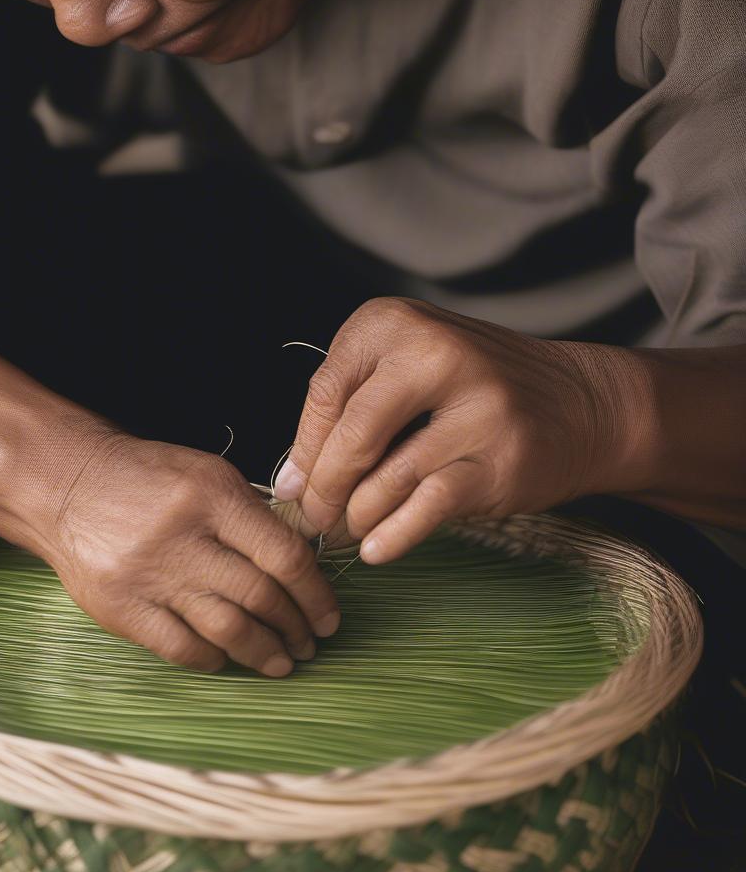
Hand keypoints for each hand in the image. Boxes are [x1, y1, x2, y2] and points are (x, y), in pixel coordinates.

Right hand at [38, 434, 339, 674]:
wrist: (67, 484)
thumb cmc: (147, 478)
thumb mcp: (207, 475)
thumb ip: (252, 515)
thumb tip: (303, 564)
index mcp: (213, 496)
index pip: (284, 555)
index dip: (316, 594)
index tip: (328, 616)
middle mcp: (184, 536)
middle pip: (261, 597)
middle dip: (296, 628)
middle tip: (310, 643)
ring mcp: (149, 575)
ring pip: (227, 630)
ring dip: (264, 653)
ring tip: (282, 662)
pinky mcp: (121, 607)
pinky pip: (181, 648)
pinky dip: (213, 660)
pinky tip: (227, 659)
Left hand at [273, 297, 647, 562]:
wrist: (580, 404)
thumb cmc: (472, 392)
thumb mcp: (407, 371)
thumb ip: (351, 409)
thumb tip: (292, 481)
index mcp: (396, 323)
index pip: (324, 394)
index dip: (304, 451)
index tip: (295, 487)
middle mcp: (435, 352)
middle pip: (351, 438)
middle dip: (324, 491)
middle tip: (316, 519)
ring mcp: (475, 405)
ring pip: (385, 479)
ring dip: (357, 518)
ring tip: (351, 531)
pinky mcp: (500, 457)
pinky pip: (425, 508)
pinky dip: (392, 536)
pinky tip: (377, 549)